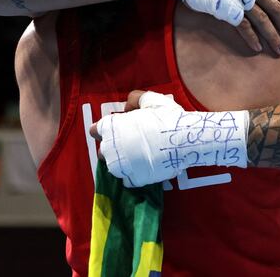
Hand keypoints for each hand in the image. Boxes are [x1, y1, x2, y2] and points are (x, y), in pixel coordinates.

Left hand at [90, 91, 248, 187]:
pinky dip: (134, 173)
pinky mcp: (133, 180)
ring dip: (123, 161)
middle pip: (103, 150)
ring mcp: (121, 168)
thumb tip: (129, 106)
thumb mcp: (150, 99)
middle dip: (113, 147)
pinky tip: (145, 165)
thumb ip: (134, 99)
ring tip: (139, 155)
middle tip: (131, 141)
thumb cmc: (166, 117)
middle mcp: (109, 149)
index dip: (107, 129)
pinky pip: (128, 179)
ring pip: (115, 166)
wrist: (184, 140)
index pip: (95, 131)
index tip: (119, 129)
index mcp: (110, 128)